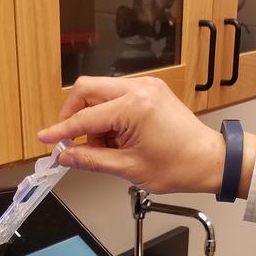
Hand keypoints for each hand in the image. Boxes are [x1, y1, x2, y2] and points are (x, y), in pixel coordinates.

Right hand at [38, 76, 225, 194]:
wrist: (209, 160)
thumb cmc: (179, 166)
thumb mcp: (129, 169)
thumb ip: (92, 160)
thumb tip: (66, 157)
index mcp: (134, 107)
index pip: (85, 118)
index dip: (61, 131)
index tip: (46, 139)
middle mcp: (139, 89)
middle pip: (86, 90)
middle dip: (73, 115)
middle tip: (72, 141)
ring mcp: (146, 86)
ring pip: (100, 92)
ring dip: (92, 117)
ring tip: (104, 146)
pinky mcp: (150, 90)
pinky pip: (116, 96)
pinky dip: (107, 115)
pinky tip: (116, 138)